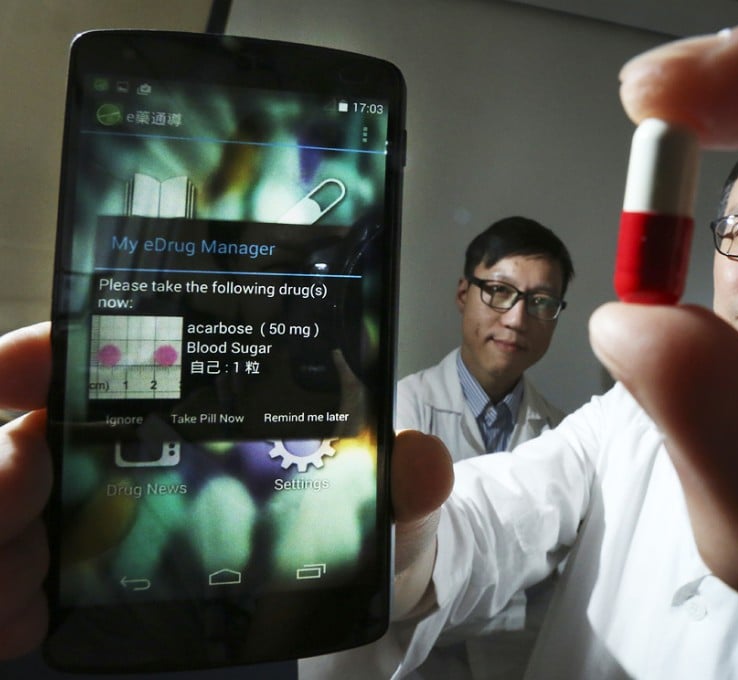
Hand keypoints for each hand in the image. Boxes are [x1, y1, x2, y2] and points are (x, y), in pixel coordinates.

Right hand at [0, 322, 452, 657]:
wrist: (352, 583)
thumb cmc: (356, 519)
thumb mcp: (384, 496)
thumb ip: (402, 481)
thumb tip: (422, 464)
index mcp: (189, 403)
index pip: (88, 357)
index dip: (39, 356)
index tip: (20, 370)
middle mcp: (130, 447)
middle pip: (24, 439)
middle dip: (2, 463)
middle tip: (22, 493)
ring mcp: (105, 513)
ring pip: (14, 512)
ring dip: (0, 539)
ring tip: (21, 585)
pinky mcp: (97, 576)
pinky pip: (25, 583)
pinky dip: (9, 600)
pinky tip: (25, 619)